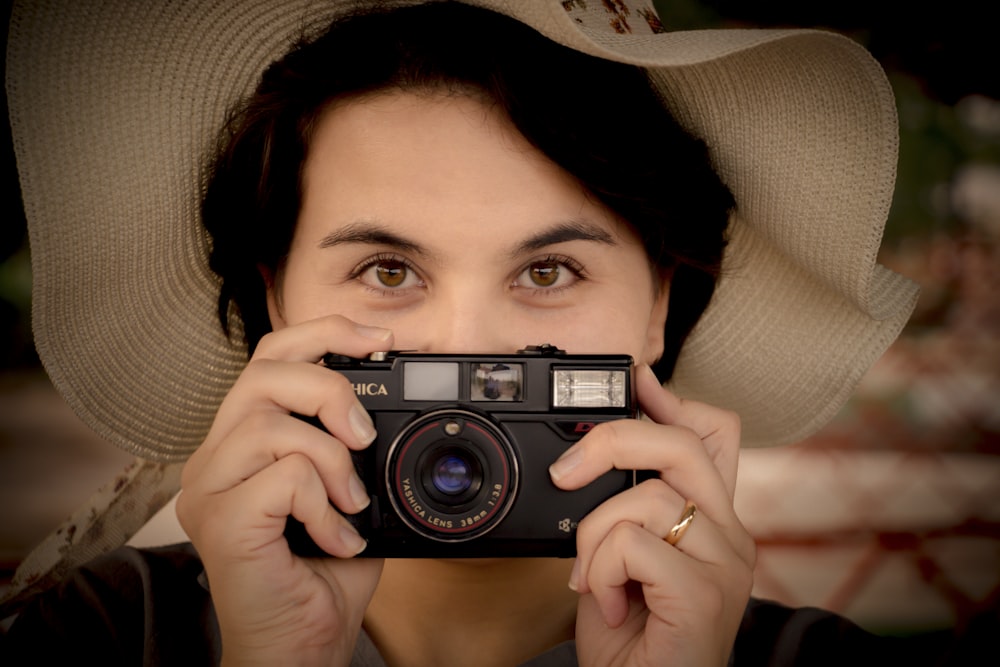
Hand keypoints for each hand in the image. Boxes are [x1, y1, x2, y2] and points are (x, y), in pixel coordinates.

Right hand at [176, 315, 393, 665]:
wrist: (302, 642)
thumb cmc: (323, 570)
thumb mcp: (350, 492)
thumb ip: (354, 448)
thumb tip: (389, 406)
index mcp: (245, 440)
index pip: (271, 357)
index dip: (324, 332)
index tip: (381, 340)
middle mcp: (216, 456)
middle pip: (263, 371)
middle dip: (329, 389)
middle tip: (364, 436)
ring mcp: (210, 487)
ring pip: (272, 421)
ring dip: (331, 460)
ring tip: (350, 503)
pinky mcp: (219, 520)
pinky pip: (283, 477)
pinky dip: (324, 506)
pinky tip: (334, 539)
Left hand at [549, 364, 755, 666]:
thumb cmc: (634, 638)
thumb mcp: (621, 560)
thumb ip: (622, 512)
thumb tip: (588, 461)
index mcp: (712, 521)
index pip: (714, 435)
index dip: (675, 400)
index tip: (637, 379)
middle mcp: (730, 535)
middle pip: (682, 444)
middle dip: (614, 440)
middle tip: (567, 473)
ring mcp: (725, 564)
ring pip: (647, 498)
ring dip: (594, 538)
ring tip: (593, 580)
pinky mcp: (705, 594)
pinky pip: (635, 545)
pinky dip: (600, 572)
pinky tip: (607, 605)